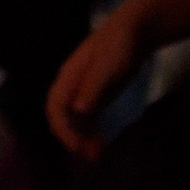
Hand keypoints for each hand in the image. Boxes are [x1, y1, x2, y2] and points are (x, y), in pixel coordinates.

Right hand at [45, 3, 151, 158]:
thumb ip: (92, 88)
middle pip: (62, 118)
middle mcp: (71, 87)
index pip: (55, 109)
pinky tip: (100, 144)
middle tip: (91, 157)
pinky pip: (87, 119)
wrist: (134, 32)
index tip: (77, 148)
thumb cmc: (118, 48)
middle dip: (72, 139)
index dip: (63, 130)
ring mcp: (83, 92)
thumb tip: (77, 111)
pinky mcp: (96, 95)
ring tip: (97, 156)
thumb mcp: (106, 68)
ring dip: (81, 139)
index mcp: (68, 78)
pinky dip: (90, 133)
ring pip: (74, 121)